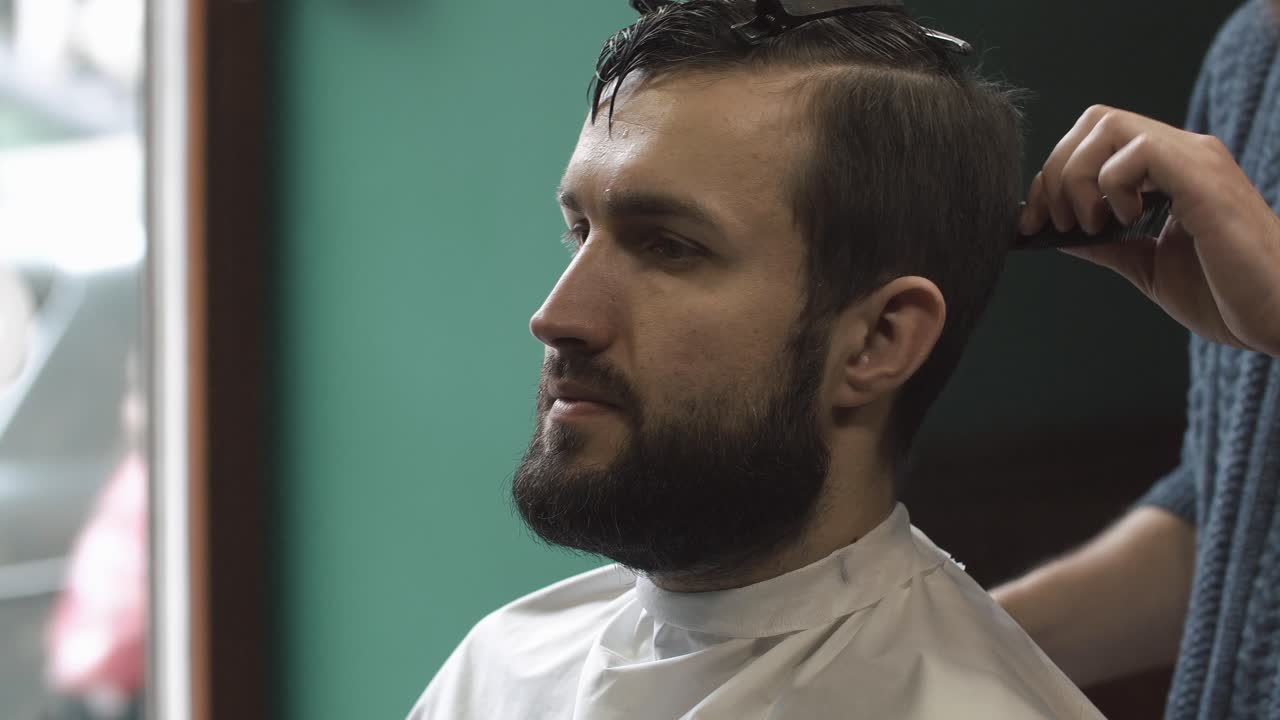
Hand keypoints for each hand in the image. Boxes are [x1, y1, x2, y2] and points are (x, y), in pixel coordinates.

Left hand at [1021, 105, 1279, 356]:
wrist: (1278, 318)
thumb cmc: (1225, 295)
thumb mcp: (1146, 265)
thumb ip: (1105, 243)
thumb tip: (1056, 233)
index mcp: (1171, 170)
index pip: (1095, 138)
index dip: (1052, 175)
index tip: (1033, 223)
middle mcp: (1185, 154)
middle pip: (1095, 120)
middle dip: (1056, 171)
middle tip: (1056, 223)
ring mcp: (1197, 161)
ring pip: (1109, 125)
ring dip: (1078, 177)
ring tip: (1092, 223)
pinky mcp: (1205, 180)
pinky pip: (1140, 150)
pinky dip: (1113, 184)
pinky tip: (1126, 220)